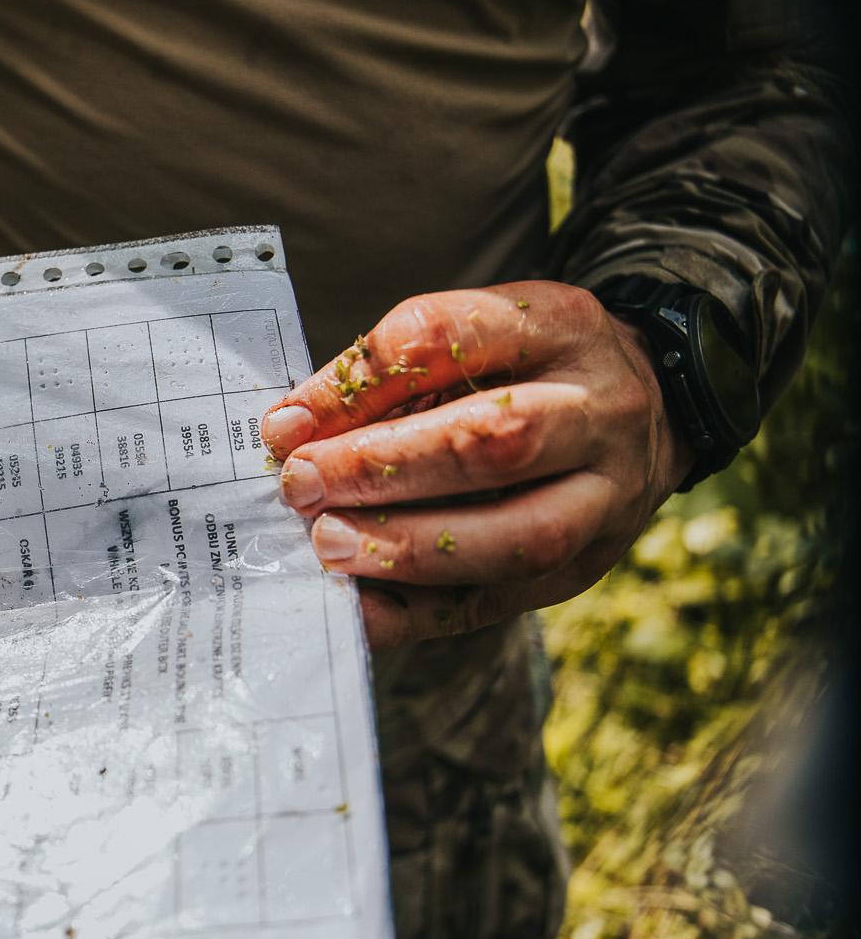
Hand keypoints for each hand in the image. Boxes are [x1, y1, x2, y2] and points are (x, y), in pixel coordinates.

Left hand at [262, 281, 690, 648]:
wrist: (651, 411)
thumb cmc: (526, 370)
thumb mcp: (474, 338)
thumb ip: (389, 375)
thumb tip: (290, 431)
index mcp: (558, 328)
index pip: (450, 339)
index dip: (358, 385)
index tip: (286, 424)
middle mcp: (597, 412)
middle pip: (496, 442)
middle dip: (383, 468)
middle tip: (301, 486)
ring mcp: (608, 498)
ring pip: (520, 536)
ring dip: (409, 548)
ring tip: (328, 546)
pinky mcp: (588, 569)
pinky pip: (502, 603)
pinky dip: (418, 611)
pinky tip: (355, 607)